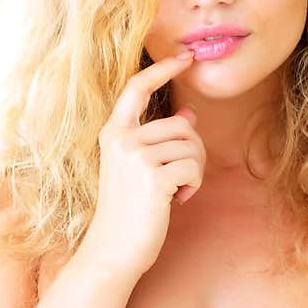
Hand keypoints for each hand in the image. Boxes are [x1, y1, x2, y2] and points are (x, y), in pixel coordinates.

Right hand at [86, 50, 205, 275]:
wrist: (113, 250)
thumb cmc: (129, 210)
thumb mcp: (139, 168)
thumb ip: (159, 139)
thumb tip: (188, 116)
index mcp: (113, 133)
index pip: (137, 88)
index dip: (162, 69)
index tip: (186, 57)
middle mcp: (121, 139)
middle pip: (181, 125)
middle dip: (193, 151)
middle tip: (183, 177)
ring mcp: (136, 157)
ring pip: (191, 145)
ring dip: (194, 171)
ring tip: (175, 191)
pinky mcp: (153, 177)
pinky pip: (193, 167)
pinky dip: (193, 185)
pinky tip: (176, 201)